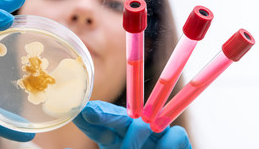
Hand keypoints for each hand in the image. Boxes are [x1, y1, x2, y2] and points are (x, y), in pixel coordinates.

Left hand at [73, 100, 191, 148]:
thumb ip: (100, 148)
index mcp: (118, 141)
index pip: (102, 128)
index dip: (91, 120)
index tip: (79, 112)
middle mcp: (136, 134)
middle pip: (120, 119)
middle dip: (104, 115)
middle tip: (89, 112)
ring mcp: (157, 134)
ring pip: (144, 126)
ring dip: (133, 141)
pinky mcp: (179, 138)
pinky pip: (174, 134)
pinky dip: (168, 146)